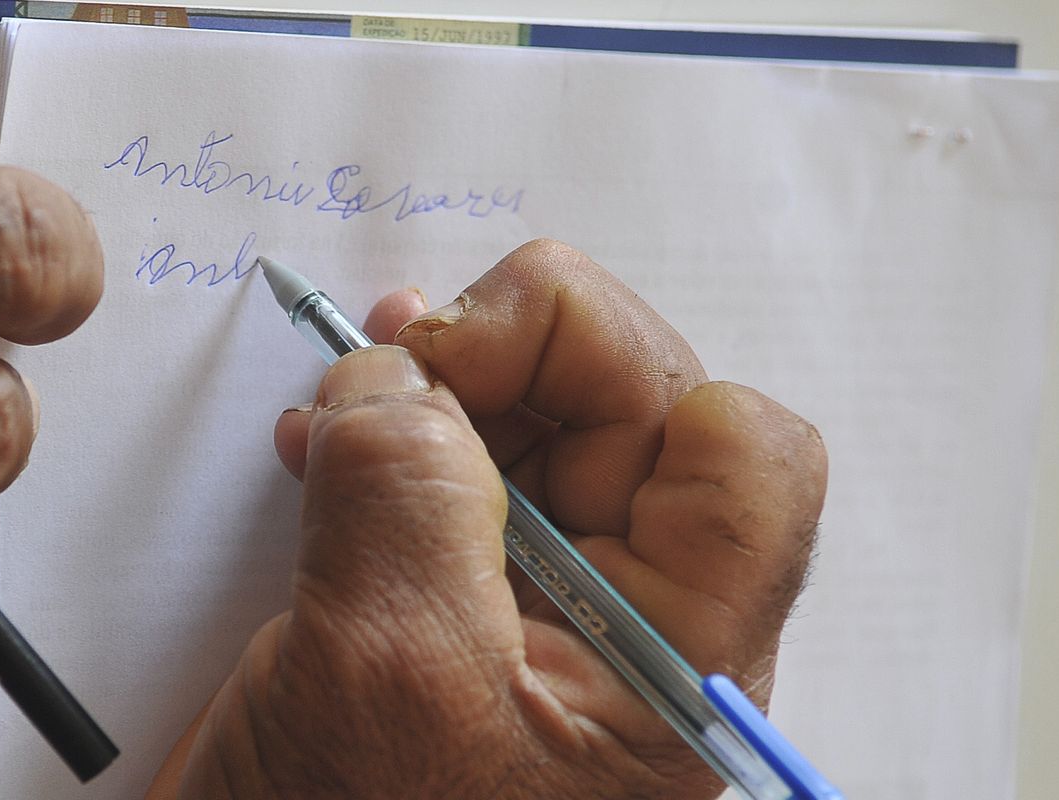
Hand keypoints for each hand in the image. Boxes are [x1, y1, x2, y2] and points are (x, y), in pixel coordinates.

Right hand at [150, 240, 825, 797]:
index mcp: (670, 655)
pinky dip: (385, 428)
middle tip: (395, 359)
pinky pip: (449, 468)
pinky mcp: (451, 598)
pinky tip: (317, 441)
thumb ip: (405, 498)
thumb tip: (394, 373)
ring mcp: (535, 604)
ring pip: (532, 419)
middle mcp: (625, 618)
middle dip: (508, 351)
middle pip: (629, 402)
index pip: (741, 456)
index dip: (623, 373)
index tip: (475, 372)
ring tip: (347, 391)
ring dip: (440, 379)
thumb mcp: (390, 670)